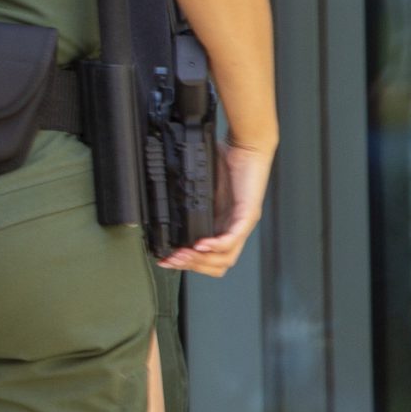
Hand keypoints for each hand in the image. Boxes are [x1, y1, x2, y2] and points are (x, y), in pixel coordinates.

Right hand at [160, 140, 272, 276]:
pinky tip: (199, 244)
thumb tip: (162, 206)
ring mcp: (242, 223)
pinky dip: (215, 246)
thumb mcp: (200, 186)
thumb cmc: (226, 160)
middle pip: (216, 264)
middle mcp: (234, 228)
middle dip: (190, 266)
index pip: (209, 257)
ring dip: (200, 261)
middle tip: (169, 260)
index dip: (187, 263)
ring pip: (224, 258)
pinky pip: (232, 238)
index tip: (165, 259)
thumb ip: (187, 200)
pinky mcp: (248, 214)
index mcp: (222, 224)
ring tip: (180, 255)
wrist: (246, 144)